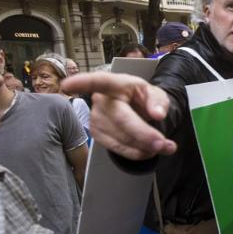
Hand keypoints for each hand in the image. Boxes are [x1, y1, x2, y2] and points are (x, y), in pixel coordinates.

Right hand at [61, 72, 176, 159]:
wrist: (139, 112)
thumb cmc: (144, 99)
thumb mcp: (157, 95)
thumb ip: (158, 101)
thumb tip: (157, 114)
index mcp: (116, 84)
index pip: (99, 81)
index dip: (82, 82)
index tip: (67, 85)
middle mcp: (102, 100)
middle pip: (120, 119)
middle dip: (143, 134)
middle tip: (164, 144)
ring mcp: (96, 118)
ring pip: (120, 137)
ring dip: (145, 147)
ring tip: (165, 147)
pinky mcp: (97, 134)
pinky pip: (117, 148)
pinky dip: (136, 153)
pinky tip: (149, 150)